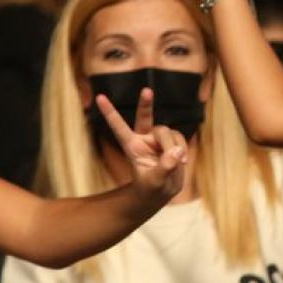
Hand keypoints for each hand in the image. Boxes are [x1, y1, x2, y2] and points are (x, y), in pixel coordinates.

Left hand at [95, 89, 190, 208]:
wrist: (161, 192)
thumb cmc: (150, 189)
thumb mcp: (154, 183)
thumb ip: (164, 168)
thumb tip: (176, 152)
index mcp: (131, 146)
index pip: (119, 127)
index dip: (110, 112)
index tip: (99, 98)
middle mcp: (144, 138)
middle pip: (145, 117)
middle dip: (145, 104)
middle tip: (146, 91)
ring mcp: (157, 139)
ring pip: (168, 132)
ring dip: (173, 146)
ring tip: (177, 162)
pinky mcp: (171, 142)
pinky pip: (180, 139)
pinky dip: (182, 149)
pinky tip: (182, 161)